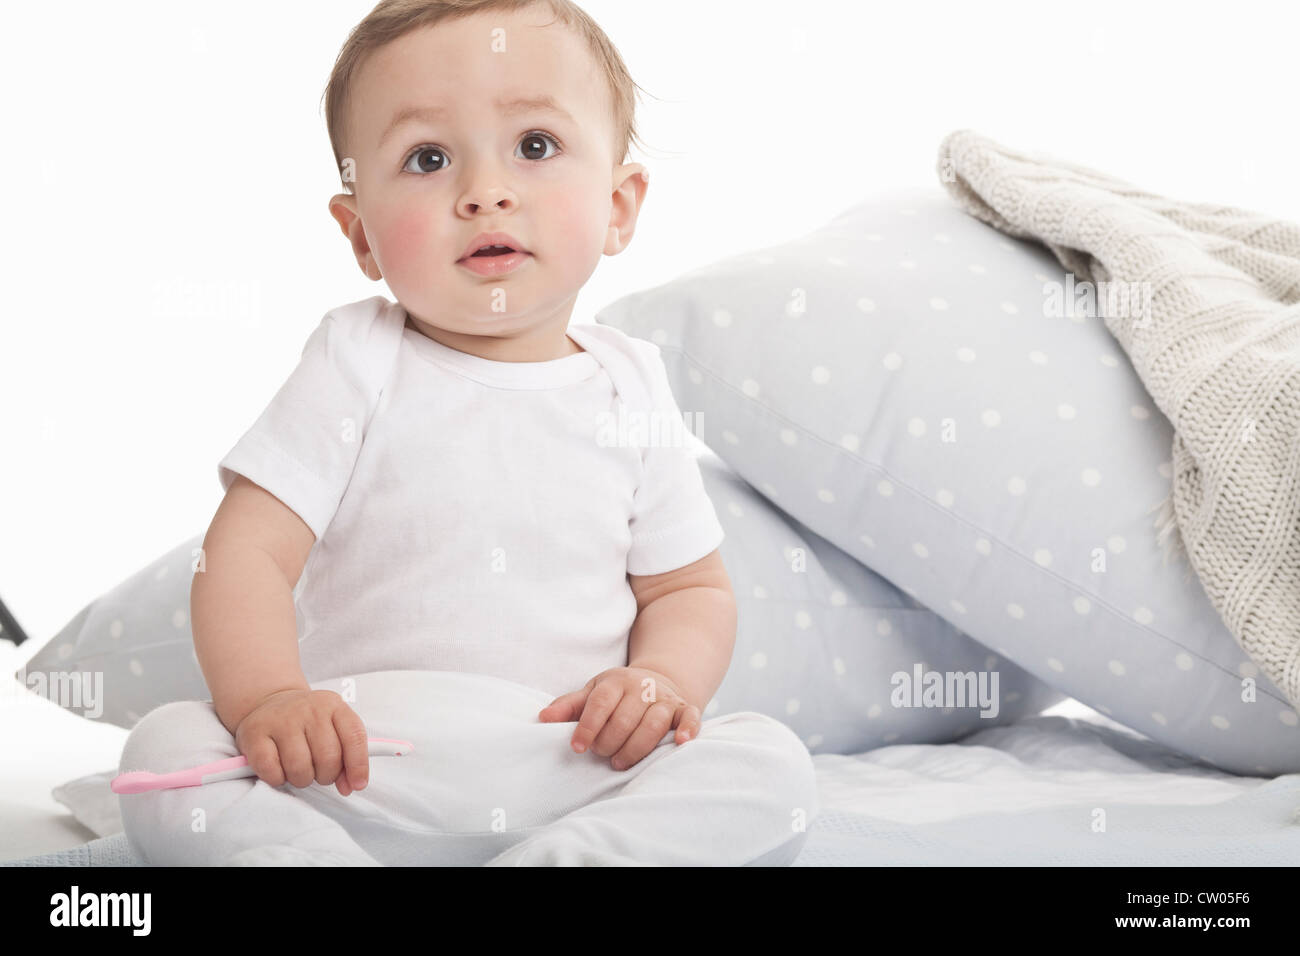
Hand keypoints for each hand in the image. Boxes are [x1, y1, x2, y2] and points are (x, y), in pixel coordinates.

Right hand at [233, 688, 369, 795]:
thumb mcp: (333, 728)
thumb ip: (347, 756)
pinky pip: (271, 771)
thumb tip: (352, 786)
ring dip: (301, 779)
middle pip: (328, 758)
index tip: (357, 785)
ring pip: (300, 768)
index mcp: (333, 706)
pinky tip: (279, 769)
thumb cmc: (306, 723)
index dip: (358, 766)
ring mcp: (281, 719)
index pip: (354, 737)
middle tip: (318, 772)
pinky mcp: (255, 733)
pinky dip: (277, 778)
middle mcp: (309, 709)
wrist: (270, 702)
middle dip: (325, 776)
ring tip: (299, 770)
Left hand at [537, 667, 700, 771]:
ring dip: (636, 747)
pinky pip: (689, 717)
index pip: (600, 704)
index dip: (587, 727)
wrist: (653, 680)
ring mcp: (664, 698)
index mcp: (615, 682)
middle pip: (625, 718)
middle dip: (610, 742)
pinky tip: (679, 743)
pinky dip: (687, 729)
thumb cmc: (616, 694)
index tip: (578, 748)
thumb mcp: (592, 693)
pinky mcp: (683, 708)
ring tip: (620, 762)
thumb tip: (542, 718)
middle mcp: (641, 687)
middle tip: (601, 754)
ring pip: (654, 723)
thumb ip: (569, 707)